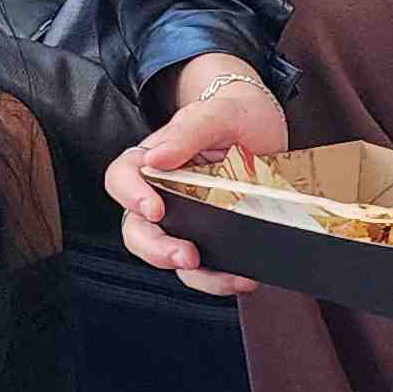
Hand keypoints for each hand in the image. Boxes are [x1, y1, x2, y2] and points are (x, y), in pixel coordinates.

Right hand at [104, 59, 288, 295]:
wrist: (270, 129)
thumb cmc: (237, 114)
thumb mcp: (218, 113)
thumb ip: (188, 130)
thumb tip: (156, 157)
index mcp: (154, 159)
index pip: (122, 177)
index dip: (130, 195)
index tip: (155, 209)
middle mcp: (162, 192)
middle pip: (137, 228)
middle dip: (156, 249)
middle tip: (186, 255)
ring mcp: (185, 219)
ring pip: (168, 255)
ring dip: (193, 274)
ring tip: (227, 277)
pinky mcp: (209, 237)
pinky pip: (203, 268)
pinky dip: (220, 278)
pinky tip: (242, 277)